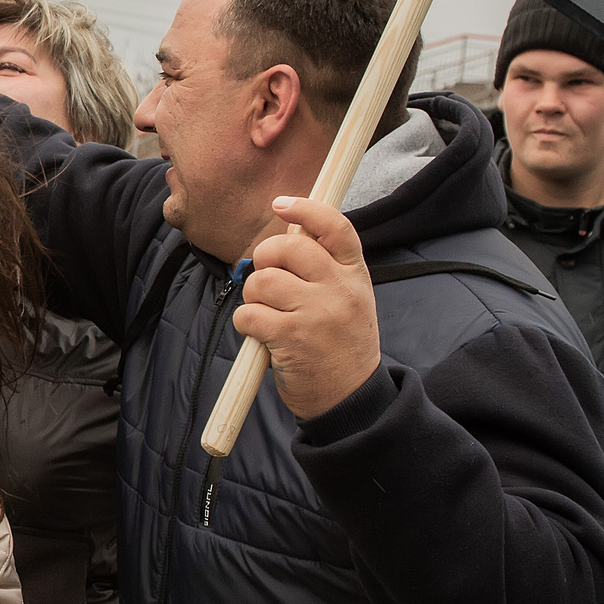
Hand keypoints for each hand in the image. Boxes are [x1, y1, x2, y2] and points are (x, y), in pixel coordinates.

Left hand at [232, 194, 379, 416]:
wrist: (351, 399)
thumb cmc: (341, 346)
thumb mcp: (350, 300)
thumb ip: (327, 269)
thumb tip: (288, 236)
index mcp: (356, 276)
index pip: (336, 227)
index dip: (306, 210)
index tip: (282, 204)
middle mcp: (339, 290)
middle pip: (288, 249)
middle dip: (265, 260)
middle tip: (268, 283)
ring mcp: (316, 313)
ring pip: (262, 281)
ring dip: (254, 297)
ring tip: (268, 316)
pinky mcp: (291, 337)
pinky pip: (249, 313)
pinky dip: (246, 323)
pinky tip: (262, 337)